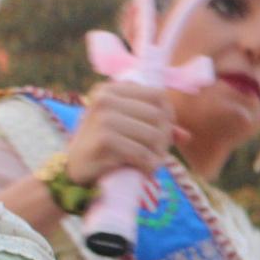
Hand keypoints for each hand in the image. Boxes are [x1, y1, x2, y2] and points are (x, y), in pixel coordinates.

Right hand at [68, 82, 183, 185]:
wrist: (73, 169)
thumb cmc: (103, 147)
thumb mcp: (125, 128)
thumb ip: (154, 127)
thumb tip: (186, 136)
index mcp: (111, 89)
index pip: (158, 95)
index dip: (169, 116)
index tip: (165, 133)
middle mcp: (105, 98)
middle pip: (159, 115)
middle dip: (165, 138)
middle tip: (158, 153)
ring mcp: (104, 117)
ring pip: (154, 134)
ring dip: (159, 153)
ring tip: (152, 162)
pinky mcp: (104, 139)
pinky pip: (142, 152)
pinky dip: (149, 165)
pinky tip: (145, 170)